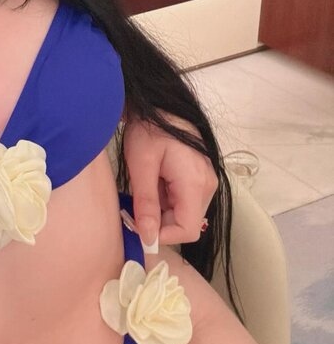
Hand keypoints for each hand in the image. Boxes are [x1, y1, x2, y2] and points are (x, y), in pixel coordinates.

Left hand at [122, 113, 217, 249]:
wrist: (159, 105)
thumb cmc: (149, 129)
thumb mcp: (141, 166)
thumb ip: (146, 203)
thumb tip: (148, 238)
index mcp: (195, 183)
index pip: (188, 230)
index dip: (162, 235)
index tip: (138, 226)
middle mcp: (208, 186)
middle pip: (187, 224)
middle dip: (160, 222)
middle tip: (136, 205)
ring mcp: (207, 182)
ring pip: (185, 214)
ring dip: (162, 211)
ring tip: (146, 187)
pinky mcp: (201, 178)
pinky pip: (185, 202)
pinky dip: (167, 201)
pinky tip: (155, 183)